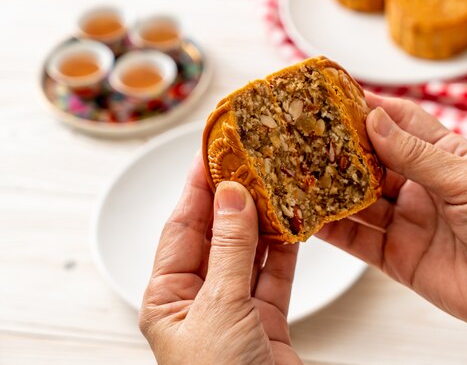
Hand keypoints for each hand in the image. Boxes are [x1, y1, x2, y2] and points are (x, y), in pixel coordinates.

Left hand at [139, 153, 301, 364]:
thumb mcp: (220, 307)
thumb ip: (230, 249)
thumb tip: (232, 194)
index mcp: (167, 297)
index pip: (182, 228)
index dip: (197, 187)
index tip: (212, 149)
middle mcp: (198, 299)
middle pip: (217, 235)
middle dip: (235, 198)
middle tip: (253, 158)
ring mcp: (234, 308)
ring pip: (250, 251)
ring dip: (265, 218)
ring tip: (278, 181)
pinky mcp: (267, 318)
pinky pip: (276, 273)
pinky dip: (287, 247)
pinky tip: (296, 220)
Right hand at [317, 93, 466, 349]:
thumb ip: (416, 155)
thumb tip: (374, 122)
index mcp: (445, 157)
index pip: (401, 122)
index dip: (370, 107)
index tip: (335, 94)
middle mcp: (421, 186)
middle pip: (372, 160)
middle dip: (340, 147)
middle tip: (304, 134)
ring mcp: (407, 221)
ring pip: (358, 199)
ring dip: (329, 187)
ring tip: (296, 171)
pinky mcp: (397, 256)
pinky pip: (358, 239)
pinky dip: (333, 228)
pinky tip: (308, 216)